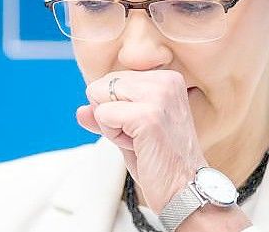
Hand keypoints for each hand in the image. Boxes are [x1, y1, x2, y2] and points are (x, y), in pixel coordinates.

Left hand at [76, 70, 207, 212]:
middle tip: (140, 138)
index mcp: (166, 79)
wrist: (186, 189)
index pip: (113, 80)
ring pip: (100, 97)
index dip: (116, 109)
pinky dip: (112, 136)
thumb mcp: (131, 132)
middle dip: (110, 115)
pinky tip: (137, 146)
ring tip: (139, 141)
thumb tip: (81, 111)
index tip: (143, 129)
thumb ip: (107, 116)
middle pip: (103, 85)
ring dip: (111, 126)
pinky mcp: (148, 115)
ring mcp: (158, 96)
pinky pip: (103, 115)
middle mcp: (165, 81)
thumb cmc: (162, 163)